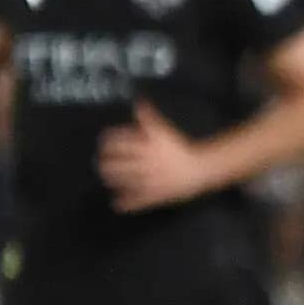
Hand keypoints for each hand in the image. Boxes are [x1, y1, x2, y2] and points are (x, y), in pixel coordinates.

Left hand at [98, 102, 219, 209]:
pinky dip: (123, 203)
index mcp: (146, 147)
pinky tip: (117, 202)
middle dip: (105, 162)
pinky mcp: (153, 196)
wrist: (200, 169)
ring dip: (111, 180)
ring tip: (107, 177)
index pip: (117, 143)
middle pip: (114, 164)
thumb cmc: (180, 148)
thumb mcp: (163, 130)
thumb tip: (138, 101)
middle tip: (102, 161)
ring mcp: (148, 181)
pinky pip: (134, 202)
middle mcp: (144, 164)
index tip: (104, 142)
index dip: (107, 142)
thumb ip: (148, 117)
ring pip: (121, 182)